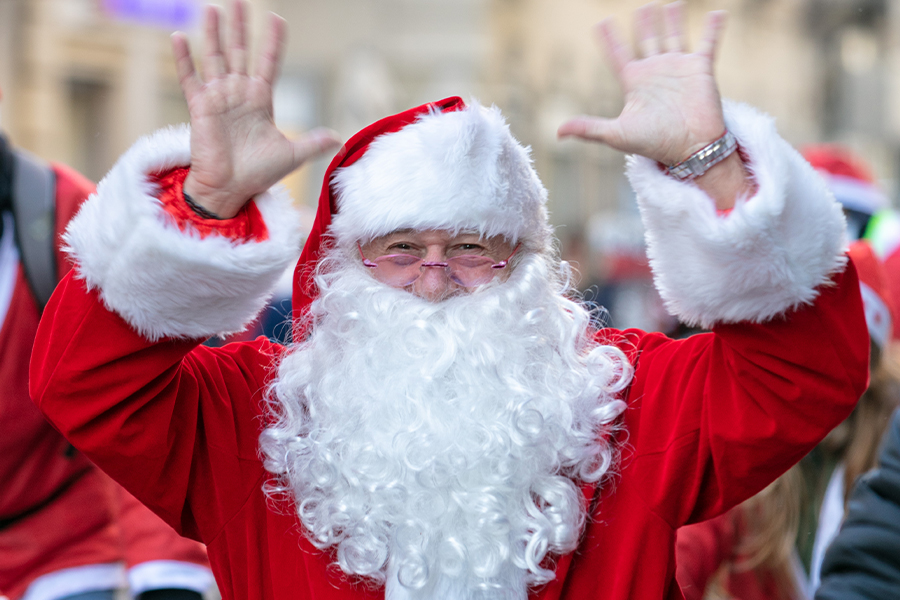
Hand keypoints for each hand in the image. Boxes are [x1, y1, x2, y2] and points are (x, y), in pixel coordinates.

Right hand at [172, 1, 340, 218]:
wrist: (231, 190)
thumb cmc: (258, 174)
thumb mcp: (292, 156)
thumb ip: (313, 143)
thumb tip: (338, 139)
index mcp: (260, 100)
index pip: (268, 63)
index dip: (273, 42)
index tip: (278, 19)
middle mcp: (239, 94)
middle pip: (240, 52)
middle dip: (241, 27)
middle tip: (240, 0)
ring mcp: (218, 98)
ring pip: (216, 57)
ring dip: (214, 33)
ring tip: (214, 8)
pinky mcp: (200, 107)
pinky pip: (190, 78)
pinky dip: (184, 59)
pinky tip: (180, 37)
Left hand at [559, 1, 752, 209]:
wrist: (691, 149)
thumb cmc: (654, 144)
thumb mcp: (616, 134)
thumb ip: (589, 129)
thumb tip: (557, 132)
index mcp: (635, 82)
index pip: (618, 54)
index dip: (609, 39)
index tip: (600, 23)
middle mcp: (655, 71)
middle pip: (646, 39)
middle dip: (643, 23)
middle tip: (641, 6)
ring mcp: (678, 68)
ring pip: (673, 35)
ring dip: (672, 19)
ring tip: (671, 3)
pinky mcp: (701, 68)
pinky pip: (708, 43)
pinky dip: (712, 28)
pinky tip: (718, 12)